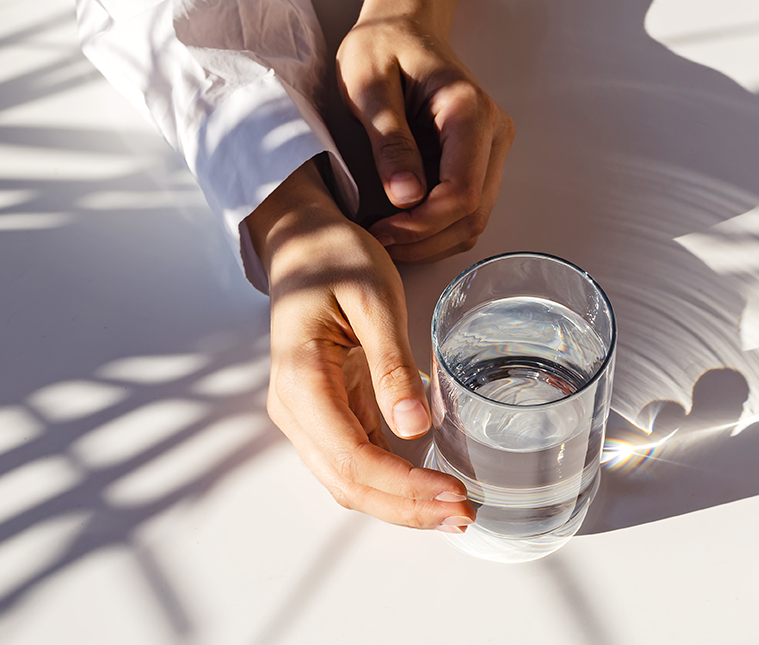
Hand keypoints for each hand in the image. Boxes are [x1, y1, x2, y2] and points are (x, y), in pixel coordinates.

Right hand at [245, 160, 474, 531]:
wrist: (303, 243)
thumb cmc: (335, 259)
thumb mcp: (373, 299)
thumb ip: (391, 363)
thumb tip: (413, 426)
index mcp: (301, 378)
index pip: (351, 456)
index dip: (403, 485)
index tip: (452, 493)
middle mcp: (294, 408)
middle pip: (347, 483)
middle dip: (406, 508)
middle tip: (464, 514)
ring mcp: (307, 415)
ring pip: (348, 482)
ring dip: (399, 504)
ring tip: (453, 510)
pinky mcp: (326, 413)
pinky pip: (355, 462)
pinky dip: (392, 483)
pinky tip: (430, 487)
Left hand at [337, 0, 513, 263]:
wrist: (401, 28)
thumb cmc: (382, 46)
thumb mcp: (368, 85)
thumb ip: (389, 140)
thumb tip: (407, 197)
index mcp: (469, 110)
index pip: (462, 190)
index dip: (423, 225)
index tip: (381, 232)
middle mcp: (493, 131)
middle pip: (474, 213)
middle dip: (426, 240)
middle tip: (379, 241)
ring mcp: (492, 147)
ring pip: (474, 219)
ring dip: (432, 240)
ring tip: (387, 236)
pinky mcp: (481, 159)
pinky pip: (467, 209)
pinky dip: (437, 228)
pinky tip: (402, 223)